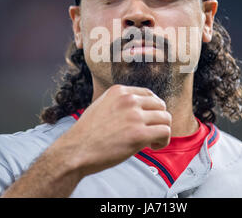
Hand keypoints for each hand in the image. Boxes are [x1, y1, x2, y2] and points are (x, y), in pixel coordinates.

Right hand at [51, 84, 170, 177]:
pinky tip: (152, 147)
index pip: (148, 94)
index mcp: (119, 91)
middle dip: (158, 119)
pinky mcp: (139, 134)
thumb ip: (119, 105)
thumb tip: (140, 111)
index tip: (148, 120)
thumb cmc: (86, 135)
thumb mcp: (101, 106)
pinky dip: (163, 141)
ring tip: (152, 141)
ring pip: (166, 118)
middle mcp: (129, 100)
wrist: (75, 151)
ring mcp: (135, 116)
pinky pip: (165, 132)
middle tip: (151, 132)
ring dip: (162, 131)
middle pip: (160, 105)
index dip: (152, 109)